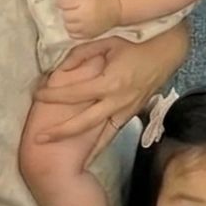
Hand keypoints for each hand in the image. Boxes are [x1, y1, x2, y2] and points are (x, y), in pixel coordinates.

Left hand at [31, 21, 188, 158]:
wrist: (168, 51)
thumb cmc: (136, 43)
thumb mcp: (106, 41)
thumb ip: (81, 55)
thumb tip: (61, 69)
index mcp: (110, 82)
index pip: (74, 93)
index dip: (53, 95)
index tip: (37, 95)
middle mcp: (118, 101)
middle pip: (84, 123)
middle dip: (61, 132)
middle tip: (39, 138)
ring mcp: (127, 110)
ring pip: (102, 136)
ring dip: (83, 149)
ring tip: (66, 163)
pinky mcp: (133, 113)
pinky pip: (114, 132)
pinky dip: (101, 145)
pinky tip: (90, 156)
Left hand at [58, 0, 121, 39]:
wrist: (117, 9)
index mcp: (84, 1)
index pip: (63, 2)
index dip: (62, 1)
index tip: (65, 0)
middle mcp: (84, 15)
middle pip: (65, 15)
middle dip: (66, 11)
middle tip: (72, 8)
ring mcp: (86, 27)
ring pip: (67, 26)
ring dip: (69, 21)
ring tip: (75, 17)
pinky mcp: (88, 35)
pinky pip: (73, 35)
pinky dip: (73, 30)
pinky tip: (78, 24)